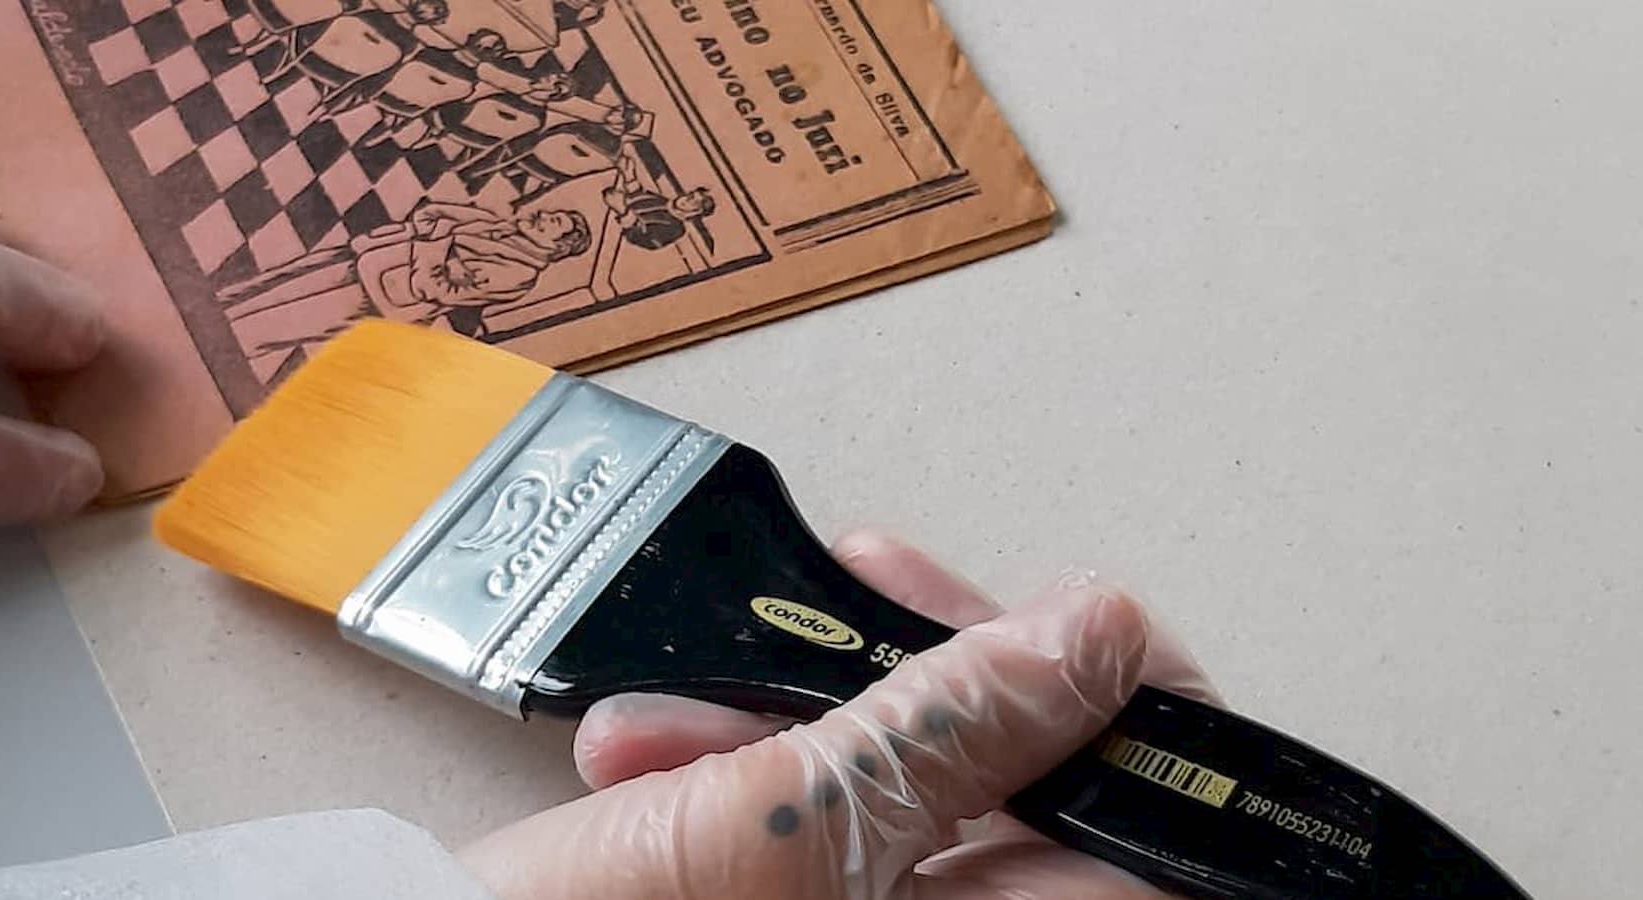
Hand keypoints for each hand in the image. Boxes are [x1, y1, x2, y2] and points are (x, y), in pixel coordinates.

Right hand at [459, 532, 1218, 899]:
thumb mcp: (778, 828)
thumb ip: (949, 732)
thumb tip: (1092, 633)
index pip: (1156, 840)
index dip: (1130, 718)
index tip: (1066, 625)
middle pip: (1025, 798)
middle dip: (916, 686)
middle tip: (847, 605)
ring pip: (903, 800)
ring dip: (796, 718)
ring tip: (679, 701)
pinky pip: (817, 825)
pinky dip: (741, 769)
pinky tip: (649, 743)